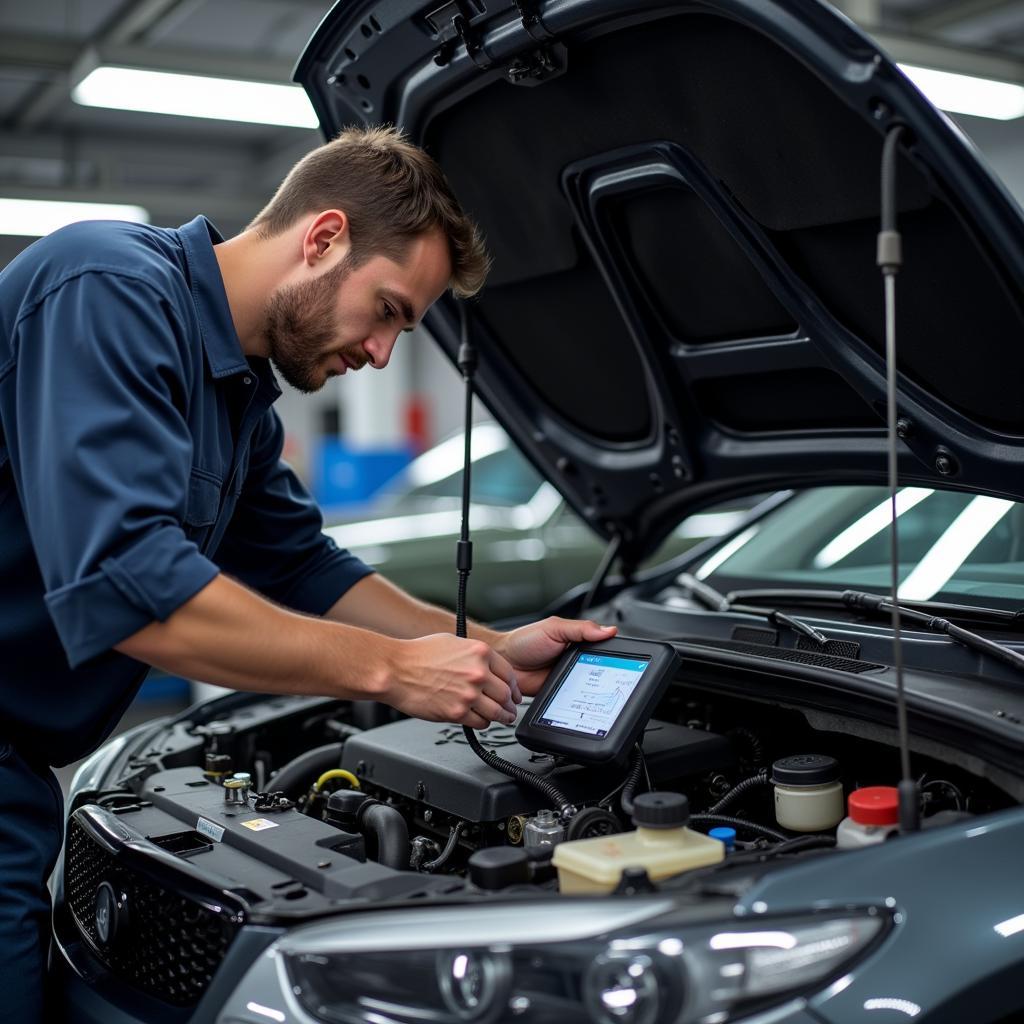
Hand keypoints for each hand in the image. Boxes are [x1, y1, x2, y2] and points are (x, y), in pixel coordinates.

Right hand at [383, 633, 518, 728]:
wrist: (395, 670)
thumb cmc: (417, 654)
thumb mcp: (453, 642)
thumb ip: (474, 654)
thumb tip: (485, 665)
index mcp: (480, 653)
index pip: (509, 674)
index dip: (514, 686)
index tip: (514, 693)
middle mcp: (478, 673)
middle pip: (506, 695)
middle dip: (511, 704)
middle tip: (511, 709)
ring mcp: (469, 695)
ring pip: (497, 712)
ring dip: (503, 717)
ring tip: (504, 718)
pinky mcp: (457, 713)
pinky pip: (480, 723)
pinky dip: (483, 723)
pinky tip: (481, 721)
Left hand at [494, 617, 617, 695]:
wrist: (504, 661)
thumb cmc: (523, 641)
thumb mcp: (554, 628)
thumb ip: (581, 629)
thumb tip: (609, 630)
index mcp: (577, 642)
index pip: (601, 649)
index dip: (611, 655)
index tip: (619, 661)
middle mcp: (574, 660)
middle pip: (598, 670)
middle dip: (602, 675)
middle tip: (604, 678)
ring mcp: (567, 677)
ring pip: (587, 687)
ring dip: (589, 689)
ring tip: (587, 686)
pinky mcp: (560, 693)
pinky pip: (573, 699)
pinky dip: (576, 700)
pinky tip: (576, 697)